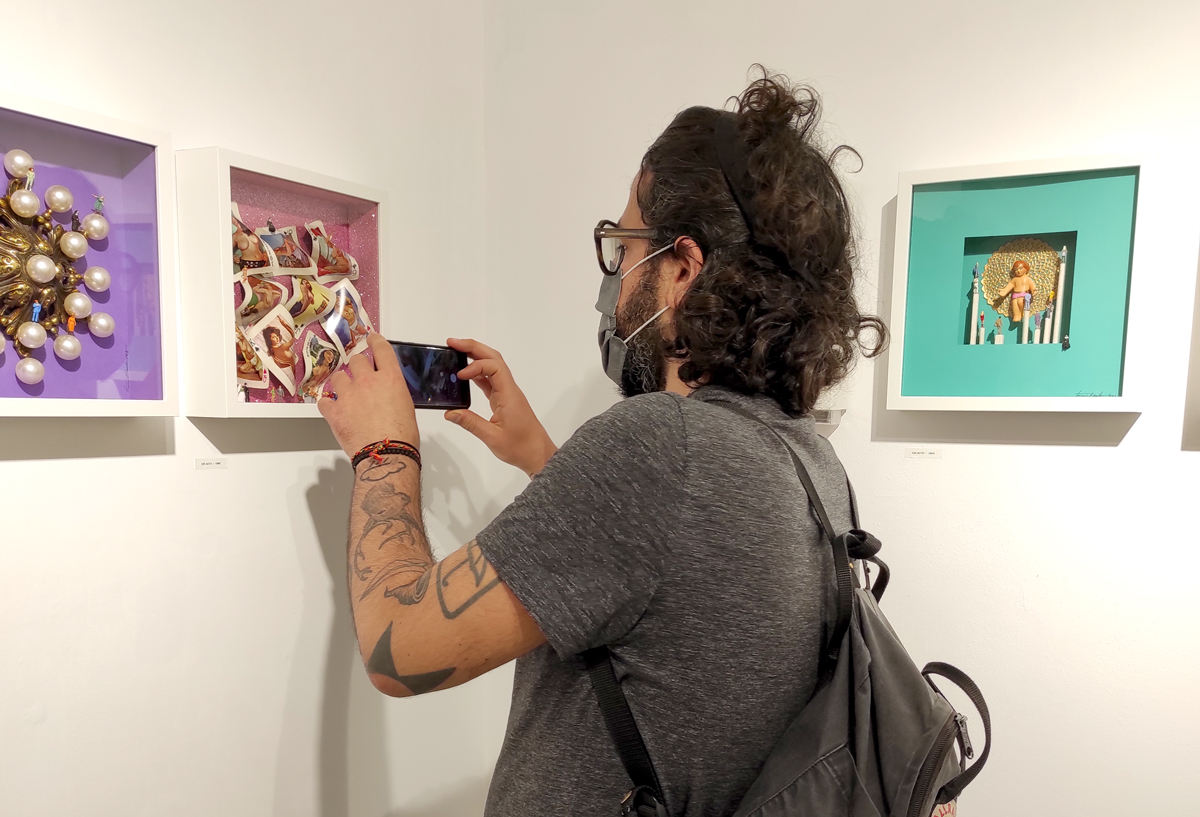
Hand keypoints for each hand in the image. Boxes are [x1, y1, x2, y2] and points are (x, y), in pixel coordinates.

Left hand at [318, 333, 418, 457]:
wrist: (386, 455)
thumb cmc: (402, 436)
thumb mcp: (406, 407)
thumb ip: (393, 393)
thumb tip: (386, 395)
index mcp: (391, 378)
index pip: (381, 349)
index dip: (375, 341)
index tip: (371, 339)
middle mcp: (368, 381)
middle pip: (356, 361)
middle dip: (357, 367)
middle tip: (360, 378)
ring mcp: (348, 394)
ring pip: (338, 377)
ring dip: (341, 384)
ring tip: (346, 394)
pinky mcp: (334, 411)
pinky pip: (324, 400)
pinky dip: (328, 404)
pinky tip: (334, 410)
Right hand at [443, 338, 556, 476]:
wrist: (538, 455)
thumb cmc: (520, 447)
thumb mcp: (492, 438)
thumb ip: (470, 423)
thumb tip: (450, 413)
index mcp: (509, 395)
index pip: (494, 367)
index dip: (475, 366)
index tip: (459, 375)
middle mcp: (509, 389)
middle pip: (494, 359)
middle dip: (473, 348)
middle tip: (452, 343)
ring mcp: (507, 393)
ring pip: (492, 367)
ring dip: (475, 357)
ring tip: (455, 352)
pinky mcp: (504, 400)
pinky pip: (490, 380)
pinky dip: (478, 374)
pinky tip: (465, 374)